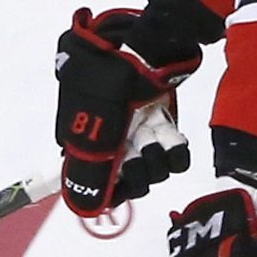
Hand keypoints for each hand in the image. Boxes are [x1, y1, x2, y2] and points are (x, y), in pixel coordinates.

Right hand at [55, 6, 198, 216]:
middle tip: (135, 152)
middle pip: (131, 182)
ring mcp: (141, 135)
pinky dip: (176, 151)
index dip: (113, 189)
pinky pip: (177, 158)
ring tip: (153, 134)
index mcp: (90, 144)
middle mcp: (115, 143)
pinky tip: (171, 137)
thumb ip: (88, 171)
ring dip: (158, 159)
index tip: (120, 186)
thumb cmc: (108, 88)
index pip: (101, 184)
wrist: (141, 52)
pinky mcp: (165, 127)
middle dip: (137, 173)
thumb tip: (80, 205)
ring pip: (156, 172)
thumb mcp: (92, 133)